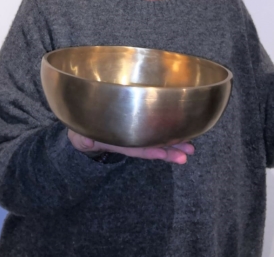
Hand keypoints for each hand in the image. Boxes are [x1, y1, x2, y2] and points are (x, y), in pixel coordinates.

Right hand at [67, 129, 194, 164]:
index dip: (149, 151)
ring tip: (191, 149)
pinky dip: (168, 131)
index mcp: (117, 140)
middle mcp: (129, 137)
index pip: (135, 147)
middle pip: (152, 144)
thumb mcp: (82, 135)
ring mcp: (135, 129)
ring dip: (175, 143)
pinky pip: (156, 127)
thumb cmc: (84, 129)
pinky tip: (183, 134)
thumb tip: (85, 140)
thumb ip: (83, 138)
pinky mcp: (140, 118)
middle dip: (170, 149)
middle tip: (188, 154)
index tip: (164, 154)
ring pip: (157, 138)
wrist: (84, 126)